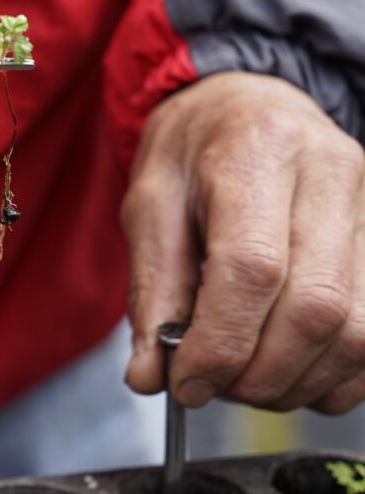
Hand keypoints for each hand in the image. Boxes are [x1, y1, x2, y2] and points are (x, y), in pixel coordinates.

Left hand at [123, 72, 364, 413]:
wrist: (251, 105)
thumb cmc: (194, 157)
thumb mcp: (149, 207)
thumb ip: (152, 292)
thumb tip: (149, 376)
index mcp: (256, 153)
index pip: (252, 268)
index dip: (219, 343)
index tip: (184, 383)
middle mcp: (333, 174)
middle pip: (314, 309)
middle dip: (257, 373)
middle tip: (212, 388)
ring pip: (359, 331)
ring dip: (297, 382)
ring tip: (245, 381)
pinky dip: (339, 377)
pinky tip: (293, 373)